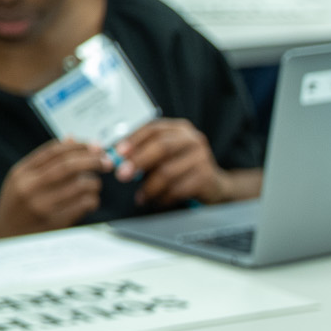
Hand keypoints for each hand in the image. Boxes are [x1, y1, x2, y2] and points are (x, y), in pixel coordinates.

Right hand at [0, 139, 107, 241]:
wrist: (5, 236)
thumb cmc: (18, 204)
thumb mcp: (22, 179)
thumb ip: (46, 160)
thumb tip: (72, 138)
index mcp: (22, 172)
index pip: (54, 151)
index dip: (80, 146)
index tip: (96, 146)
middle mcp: (29, 187)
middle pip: (68, 166)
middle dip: (93, 160)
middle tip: (107, 161)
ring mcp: (42, 206)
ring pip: (81, 185)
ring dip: (95, 182)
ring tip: (93, 185)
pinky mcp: (55, 222)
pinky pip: (84, 204)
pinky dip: (93, 200)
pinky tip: (90, 202)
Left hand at [115, 119, 243, 207]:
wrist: (214, 185)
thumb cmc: (183, 168)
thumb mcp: (166, 154)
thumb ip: (144, 151)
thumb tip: (116, 157)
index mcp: (180, 129)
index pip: (154, 129)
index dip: (134, 140)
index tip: (118, 152)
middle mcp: (193, 140)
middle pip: (162, 146)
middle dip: (138, 161)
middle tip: (122, 175)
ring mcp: (202, 158)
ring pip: (167, 172)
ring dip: (149, 187)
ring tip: (141, 197)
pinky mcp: (206, 177)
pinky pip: (177, 189)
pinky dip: (163, 197)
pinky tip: (158, 201)